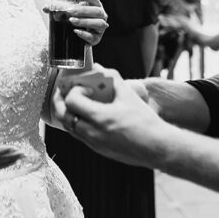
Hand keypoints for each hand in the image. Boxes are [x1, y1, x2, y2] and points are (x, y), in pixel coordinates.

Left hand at [55, 70, 170, 167]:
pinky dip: (76, 123)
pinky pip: (79, 136)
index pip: (71, 101)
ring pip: (69, 128)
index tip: (84, 87)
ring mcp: (94, 144)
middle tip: (63, 91)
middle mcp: (93, 133)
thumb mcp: (128, 95)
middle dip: (60, 102)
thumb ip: (112, 78)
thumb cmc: (146, 121)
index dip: (73, 90)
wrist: (158, 147)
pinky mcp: (98, 150)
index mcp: (100, 118)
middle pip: (63, 116)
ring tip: (73, 102)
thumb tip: (99, 67)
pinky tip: (86, 115)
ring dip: (67, 113)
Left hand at [56, 0, 108, 45]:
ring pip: (98, 23)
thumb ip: (57, 8)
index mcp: (95, 5)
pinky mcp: (96, 39)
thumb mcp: (67, 12)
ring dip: (85, 21)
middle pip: (96, 11)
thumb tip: (45, 7)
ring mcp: (100, 28)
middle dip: (83, 10)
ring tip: (71, 21)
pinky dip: (84, 34)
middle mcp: (101, 15)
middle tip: (69, 11)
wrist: (77, 37)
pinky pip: (93, 37)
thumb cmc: (74, 19)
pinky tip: (76, 31)